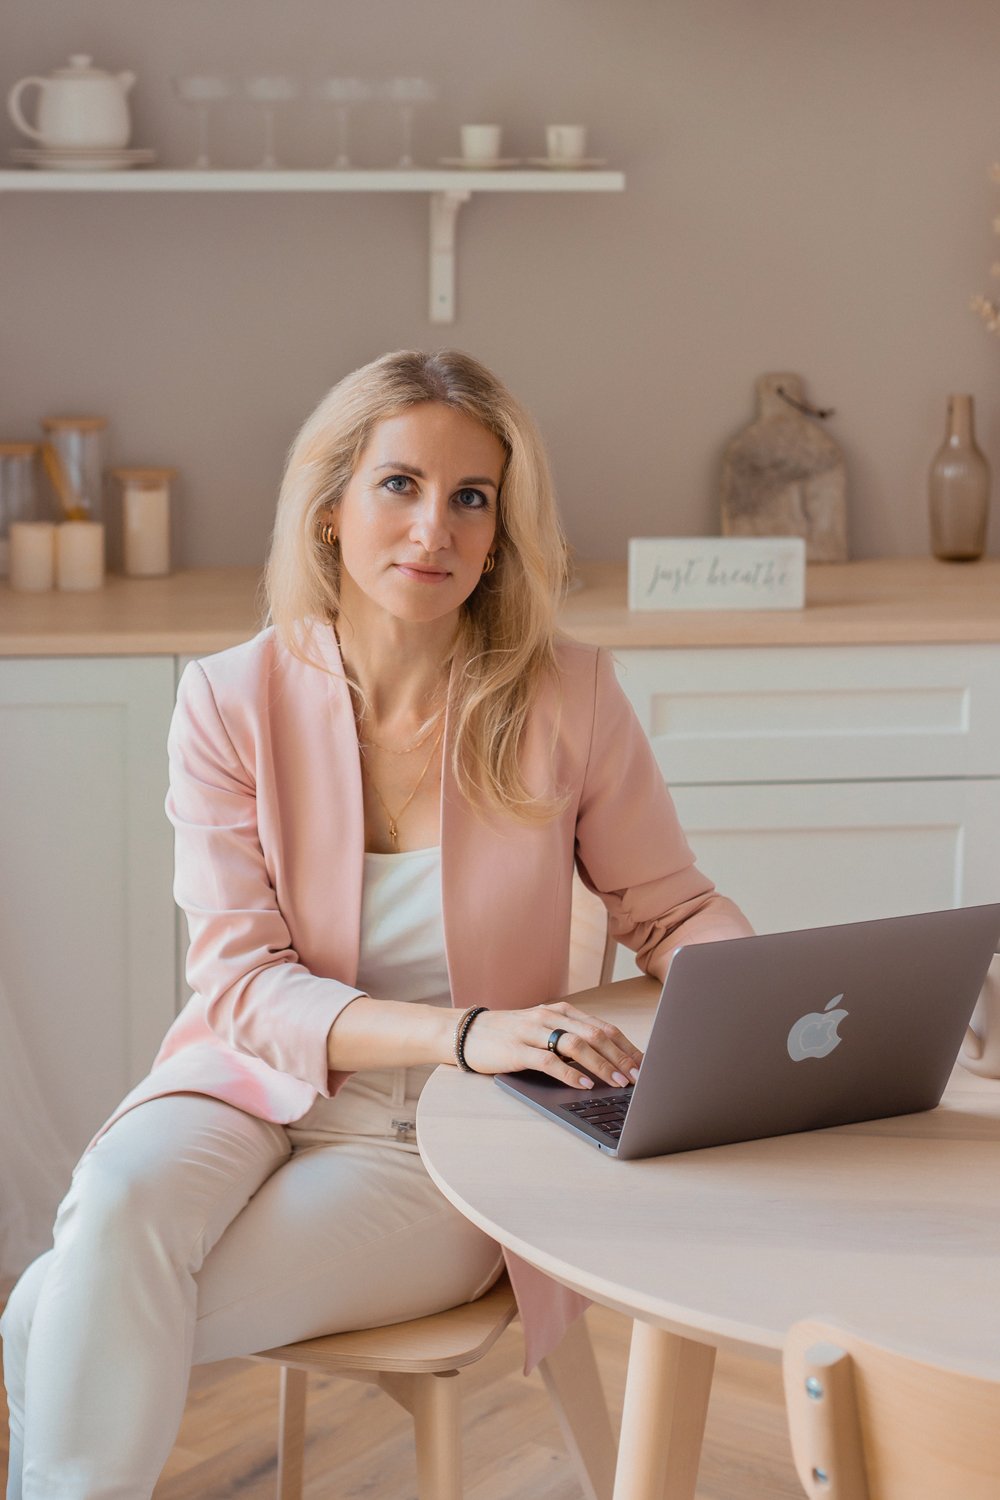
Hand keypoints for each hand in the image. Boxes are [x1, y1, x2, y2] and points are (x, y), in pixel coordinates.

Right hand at [461, 1001, 643, 1089]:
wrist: (467, 1033)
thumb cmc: (510, 1036)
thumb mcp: (543, 1031)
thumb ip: (570, 1039)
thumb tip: (607, 1062)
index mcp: (561, 1012)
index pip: (603, 1027)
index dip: (627, 1046)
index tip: (645, 1064)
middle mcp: (550, 1017)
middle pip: (595, 1034)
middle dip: (620, 1057)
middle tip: (639, 1076)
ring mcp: (533, 1031)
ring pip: (576, 1045)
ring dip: (601, 1065)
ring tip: (618, 1082)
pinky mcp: (517, 1049)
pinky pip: (548, 1060)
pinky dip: (569, 1072)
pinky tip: (583, 1084)